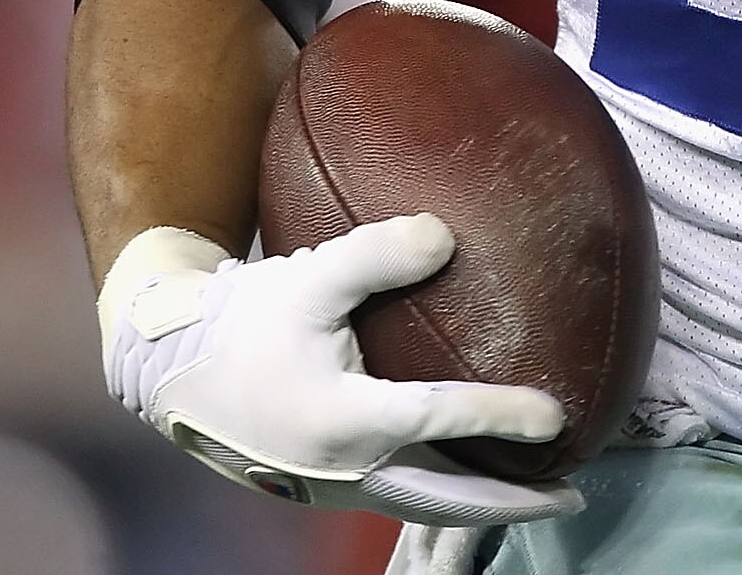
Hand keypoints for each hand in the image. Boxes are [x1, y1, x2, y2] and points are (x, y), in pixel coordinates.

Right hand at [100, 217, 580, 525]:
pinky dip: (444, 496)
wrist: (169, 366)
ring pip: (424, 506)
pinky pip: (400, 497)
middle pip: (445, 499)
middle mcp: (344, 467)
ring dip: (483, 505)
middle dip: (512, 500)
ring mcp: (333, 484)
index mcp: (343, 419)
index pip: (437, 422)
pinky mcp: (323, 482)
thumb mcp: (307, 277)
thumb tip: (447, 235)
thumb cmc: (241, 320)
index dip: (499, 416)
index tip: (558, 415)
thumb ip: (375, 254)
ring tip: (539, 495)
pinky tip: (468, 475)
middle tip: (573, 492)